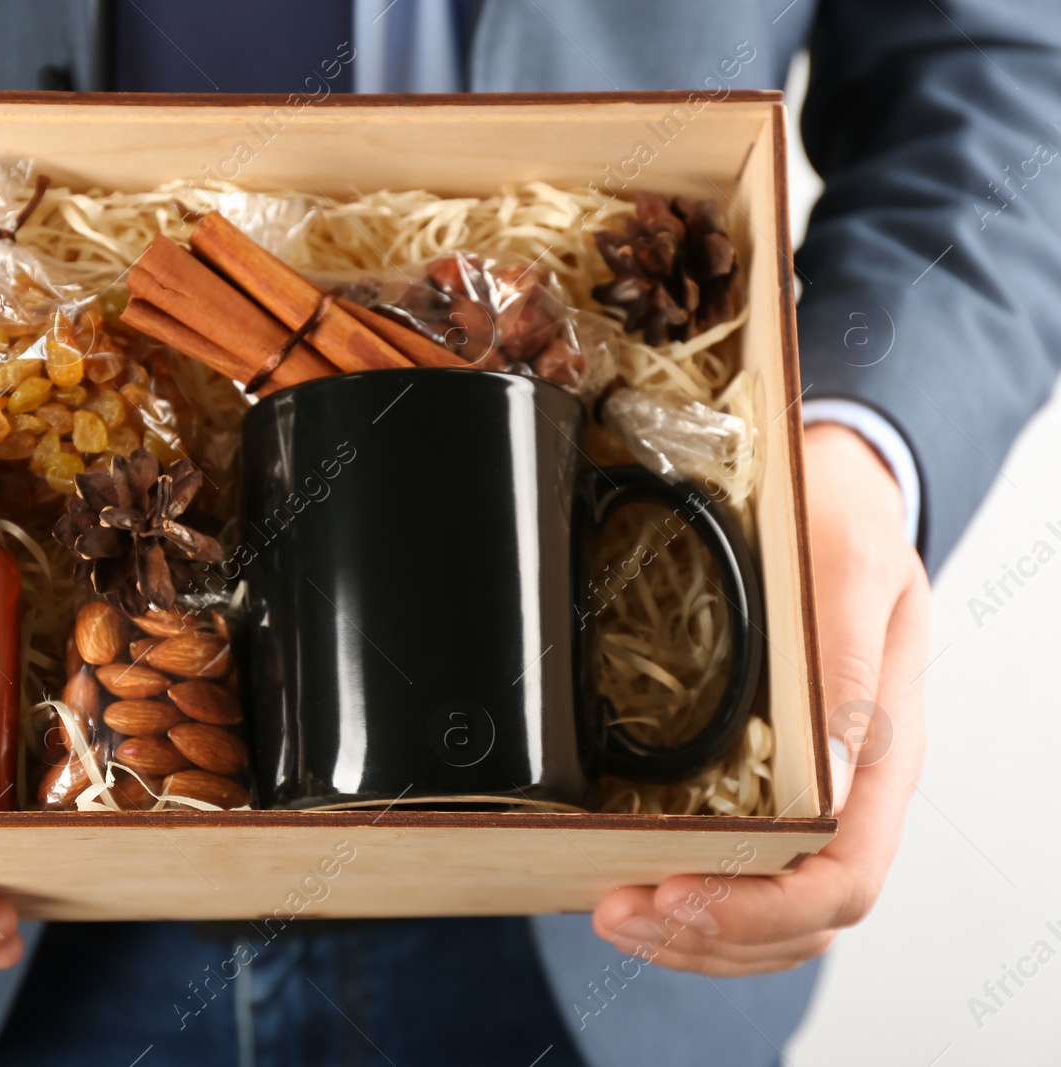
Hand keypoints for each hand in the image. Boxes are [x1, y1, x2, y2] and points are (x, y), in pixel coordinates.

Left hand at [591, 423, 929, 974]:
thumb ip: (847, 663)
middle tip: (612, 912)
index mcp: (883, 752)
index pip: (843, 877)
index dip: (759, 907)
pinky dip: (688, 901)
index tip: (673, 892)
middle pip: (802, 918)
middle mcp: (853, 791)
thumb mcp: (849, 566)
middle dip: (706, 933)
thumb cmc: (844, 526)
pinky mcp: (770, 785)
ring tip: (611, 914)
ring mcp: (814, 796)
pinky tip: (629, 887)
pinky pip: (743, 876)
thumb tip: (837, 775)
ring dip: (689, 934)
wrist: (830, 495)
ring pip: (772, 915)